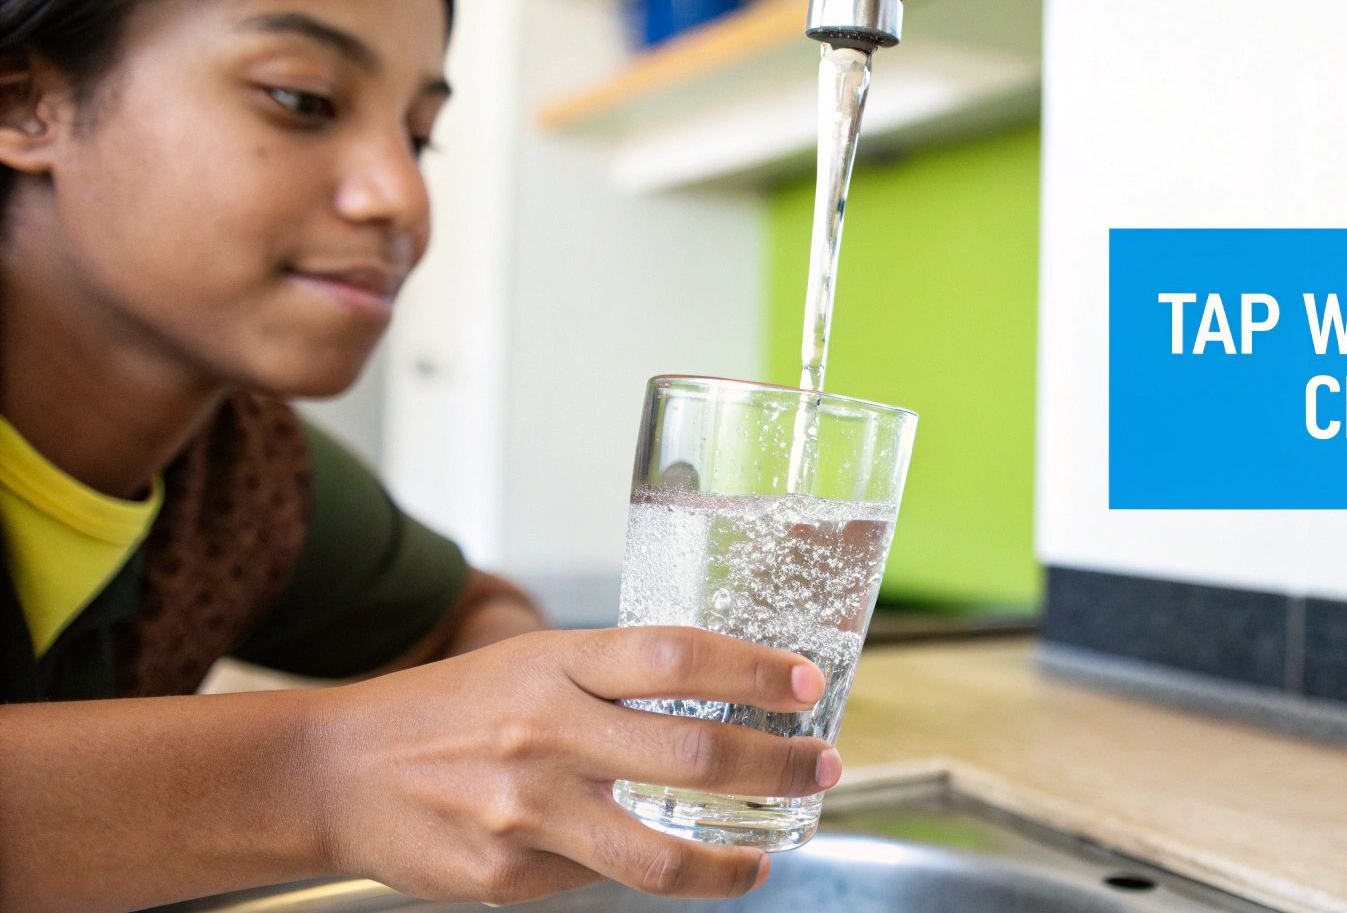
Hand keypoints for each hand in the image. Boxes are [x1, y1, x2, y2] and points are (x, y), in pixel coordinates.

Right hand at [308, 627, 840, 904]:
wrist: (334, 772)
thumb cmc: (448, 711)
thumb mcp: (530, 665)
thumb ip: (614, 680)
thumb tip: (722, 700)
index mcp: (556, 663)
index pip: (676, 654)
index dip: (753, 667)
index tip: (808, 682)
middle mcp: (547, 731)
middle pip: (693, 751)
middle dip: (780, 764)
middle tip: (825, 767)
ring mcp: (528, 810)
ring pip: (661, 853)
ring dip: (734, 863)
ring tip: (766, 859)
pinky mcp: (509, 876)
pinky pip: (602, 881)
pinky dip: (645, 875)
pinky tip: (664, 866)